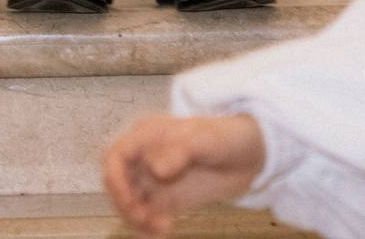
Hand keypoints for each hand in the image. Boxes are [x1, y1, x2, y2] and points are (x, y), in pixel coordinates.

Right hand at [102, 111, 265, 233]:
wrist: (249, 155)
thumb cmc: (226, 137)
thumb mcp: (205, 140)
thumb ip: (179, 151)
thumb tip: (154, 169)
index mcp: (147, 135)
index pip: (115, 156)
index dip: (115, 179)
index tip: (130, 200)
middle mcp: (145, 157)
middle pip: (115, 182)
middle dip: (123, 203)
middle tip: (144, 218)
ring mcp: (155, 180)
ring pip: (128, 202)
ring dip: (135, 219)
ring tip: (161, 229)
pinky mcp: (166, 200)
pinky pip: (146, 216)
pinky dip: (147, 228)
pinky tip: (164, 231)